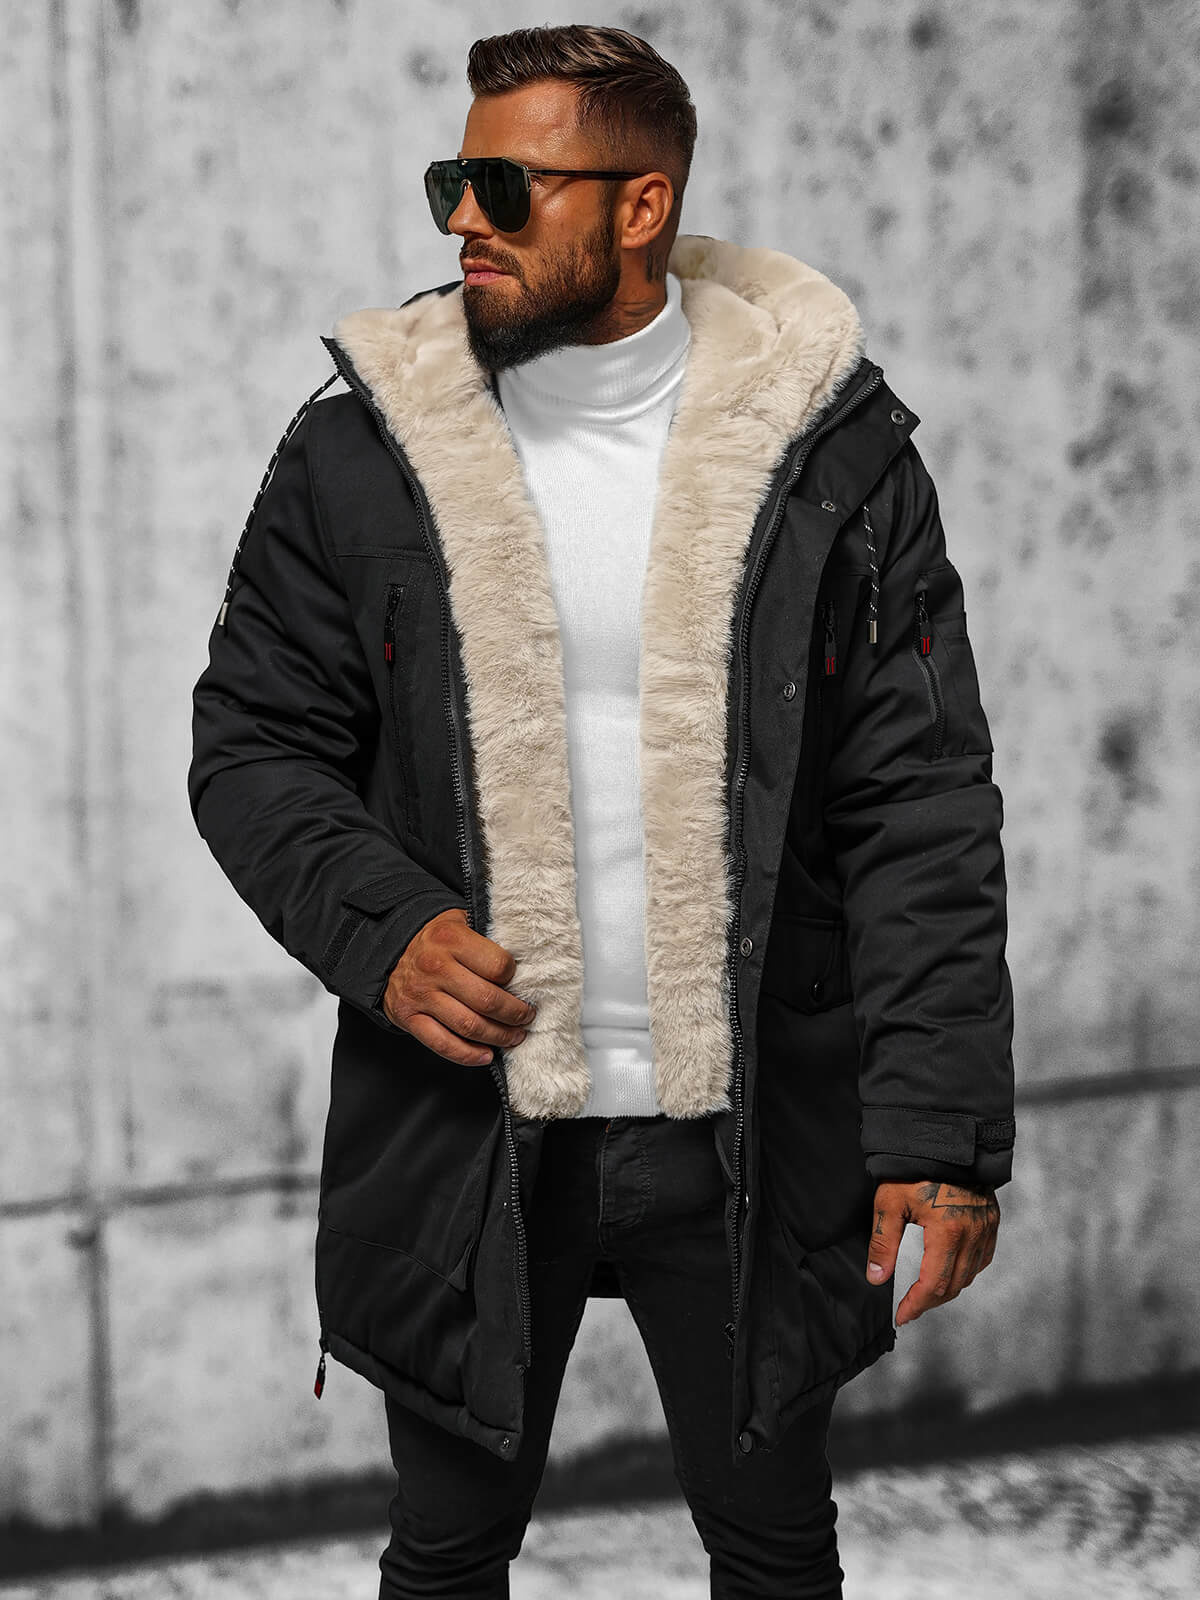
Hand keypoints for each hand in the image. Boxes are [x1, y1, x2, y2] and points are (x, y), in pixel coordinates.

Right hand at [380, 908, 537, 1066]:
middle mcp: (435, 966)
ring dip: (498, 1037)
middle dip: (515, 1014)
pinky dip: (467, 1055)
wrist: (389, 949)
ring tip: (514, 1037)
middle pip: (487, 1000)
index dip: (515, 979)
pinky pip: (442, 1044)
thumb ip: (487, 937)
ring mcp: (421, 994)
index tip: (521, 985)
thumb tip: (526, 963)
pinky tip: (486, 1055)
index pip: (498, 966)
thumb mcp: (460, 921)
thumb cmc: (435, 938)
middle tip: (526, 1018)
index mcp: (451, 938)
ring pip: (469, 1026)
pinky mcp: (408, 1017)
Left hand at [865, 1179, 999, 1325]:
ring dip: (948, 1289)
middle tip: (910, 1308)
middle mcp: (973, 1233)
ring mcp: (986, 1227)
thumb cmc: (913, 1167)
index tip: (901, 1316)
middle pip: (954, 1285)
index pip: (934, 1284)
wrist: (945, 1137)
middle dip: (930, 1301)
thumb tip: (876, 1279)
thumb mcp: (890, 1203)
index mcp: (948, 1231)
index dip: (916, 1305)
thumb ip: (882, 1244)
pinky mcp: (992, 1220)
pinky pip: (983, 1259)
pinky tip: (950, 1271)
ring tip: (925, 1293)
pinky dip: (966, 1272)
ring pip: (970, 1275)